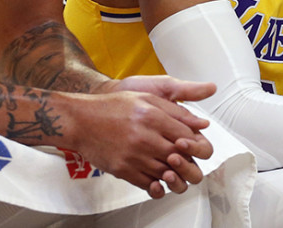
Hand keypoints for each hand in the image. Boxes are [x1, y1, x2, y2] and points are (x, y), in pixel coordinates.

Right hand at [67, 90, 215, 197]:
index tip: (192, 143)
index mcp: (152, 116)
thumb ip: (176, 110)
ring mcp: (133, 156)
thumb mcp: (146, 97)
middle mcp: (144, 137)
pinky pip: (148, 184)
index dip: (195, 143)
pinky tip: (159, 177)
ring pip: (166, 174)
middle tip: (186, 159)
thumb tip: (202, 123)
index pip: (187, 136)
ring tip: (173, 168)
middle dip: (189, 162)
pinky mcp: (123, 170)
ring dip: (175, 174)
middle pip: (180, 158)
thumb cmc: (112, 107)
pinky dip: (158, 184)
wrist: (81, 120)